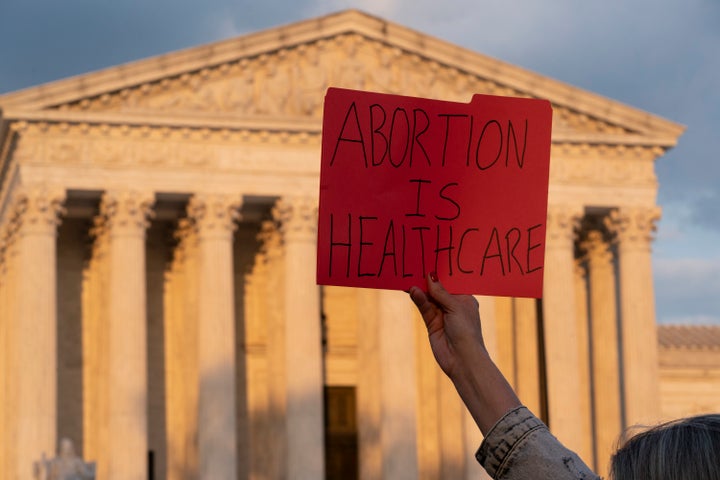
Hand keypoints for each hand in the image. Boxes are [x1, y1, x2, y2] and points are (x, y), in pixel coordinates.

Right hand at [409, 273, 520, 433]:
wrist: (462, 360)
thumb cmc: (466, 331)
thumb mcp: (455, 307)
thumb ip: (440, 292)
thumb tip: (430, 275)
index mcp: (465, 299)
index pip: (452, 282)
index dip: (442, 272)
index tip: (431, 258)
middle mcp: (454, 305)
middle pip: (438, 288)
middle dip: (429, 279)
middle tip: (416, 264)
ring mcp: (442, 315)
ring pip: (429, 298)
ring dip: (421, 289)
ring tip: (409, 276)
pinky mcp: (431, 324)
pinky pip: (423, 308)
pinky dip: (418, 299)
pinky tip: (412, 290)